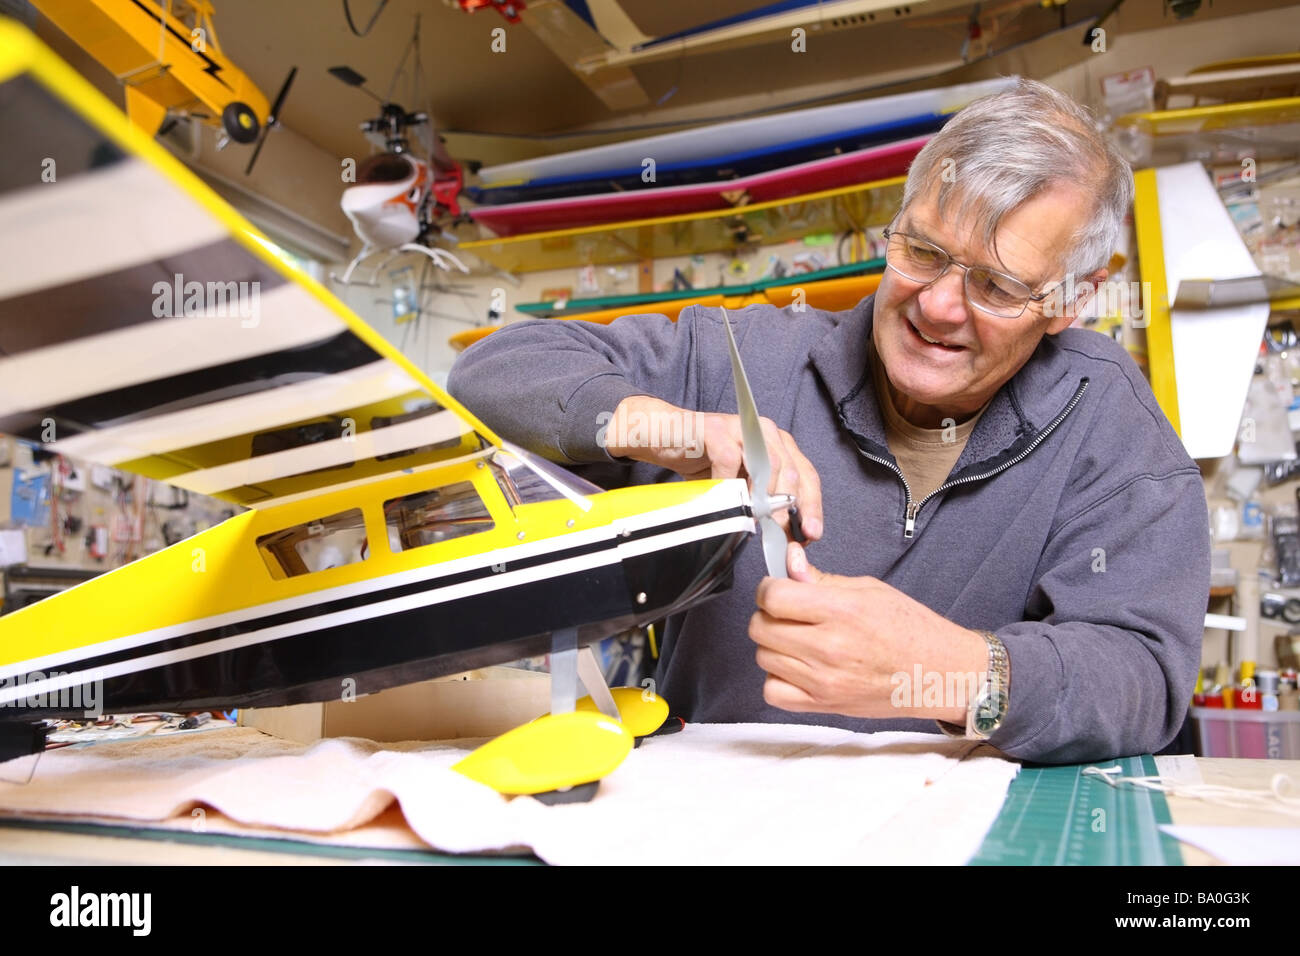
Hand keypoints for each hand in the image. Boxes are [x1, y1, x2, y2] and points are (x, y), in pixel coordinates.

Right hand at [606, 395, 822, 539]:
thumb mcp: (740, 486)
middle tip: (783, 532)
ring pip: (768, 463)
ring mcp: (743, 428)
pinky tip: (725, 499)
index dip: (812, 506)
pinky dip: (729, 484)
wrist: (666, 436)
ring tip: (758, 518)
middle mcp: (766, 432)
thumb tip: (785, 534)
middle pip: (791, 470)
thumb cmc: (703, 462)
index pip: (805, 476)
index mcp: (778, 445)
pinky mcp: (717, 430)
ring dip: (765, 495)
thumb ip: (762, 502)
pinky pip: (730, 460)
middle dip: (790, 506)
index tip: (811, 534)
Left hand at [748, 542, 986, 721]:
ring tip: (799, 640)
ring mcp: (824, 681)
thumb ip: (821, 579)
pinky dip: (778, 679)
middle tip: (789, 613)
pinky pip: (773, 692)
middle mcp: (830, 648)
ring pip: (763, 657)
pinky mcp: (823, 705)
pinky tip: (797, 667)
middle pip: (760, 628)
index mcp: (843, 612)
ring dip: (774, 646)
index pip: (773, 597)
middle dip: (769, 615)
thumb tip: (789, 562)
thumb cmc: (911, 629)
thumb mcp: (869, 590)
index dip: (769, 588)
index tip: (777, 588)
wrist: (940, 673)